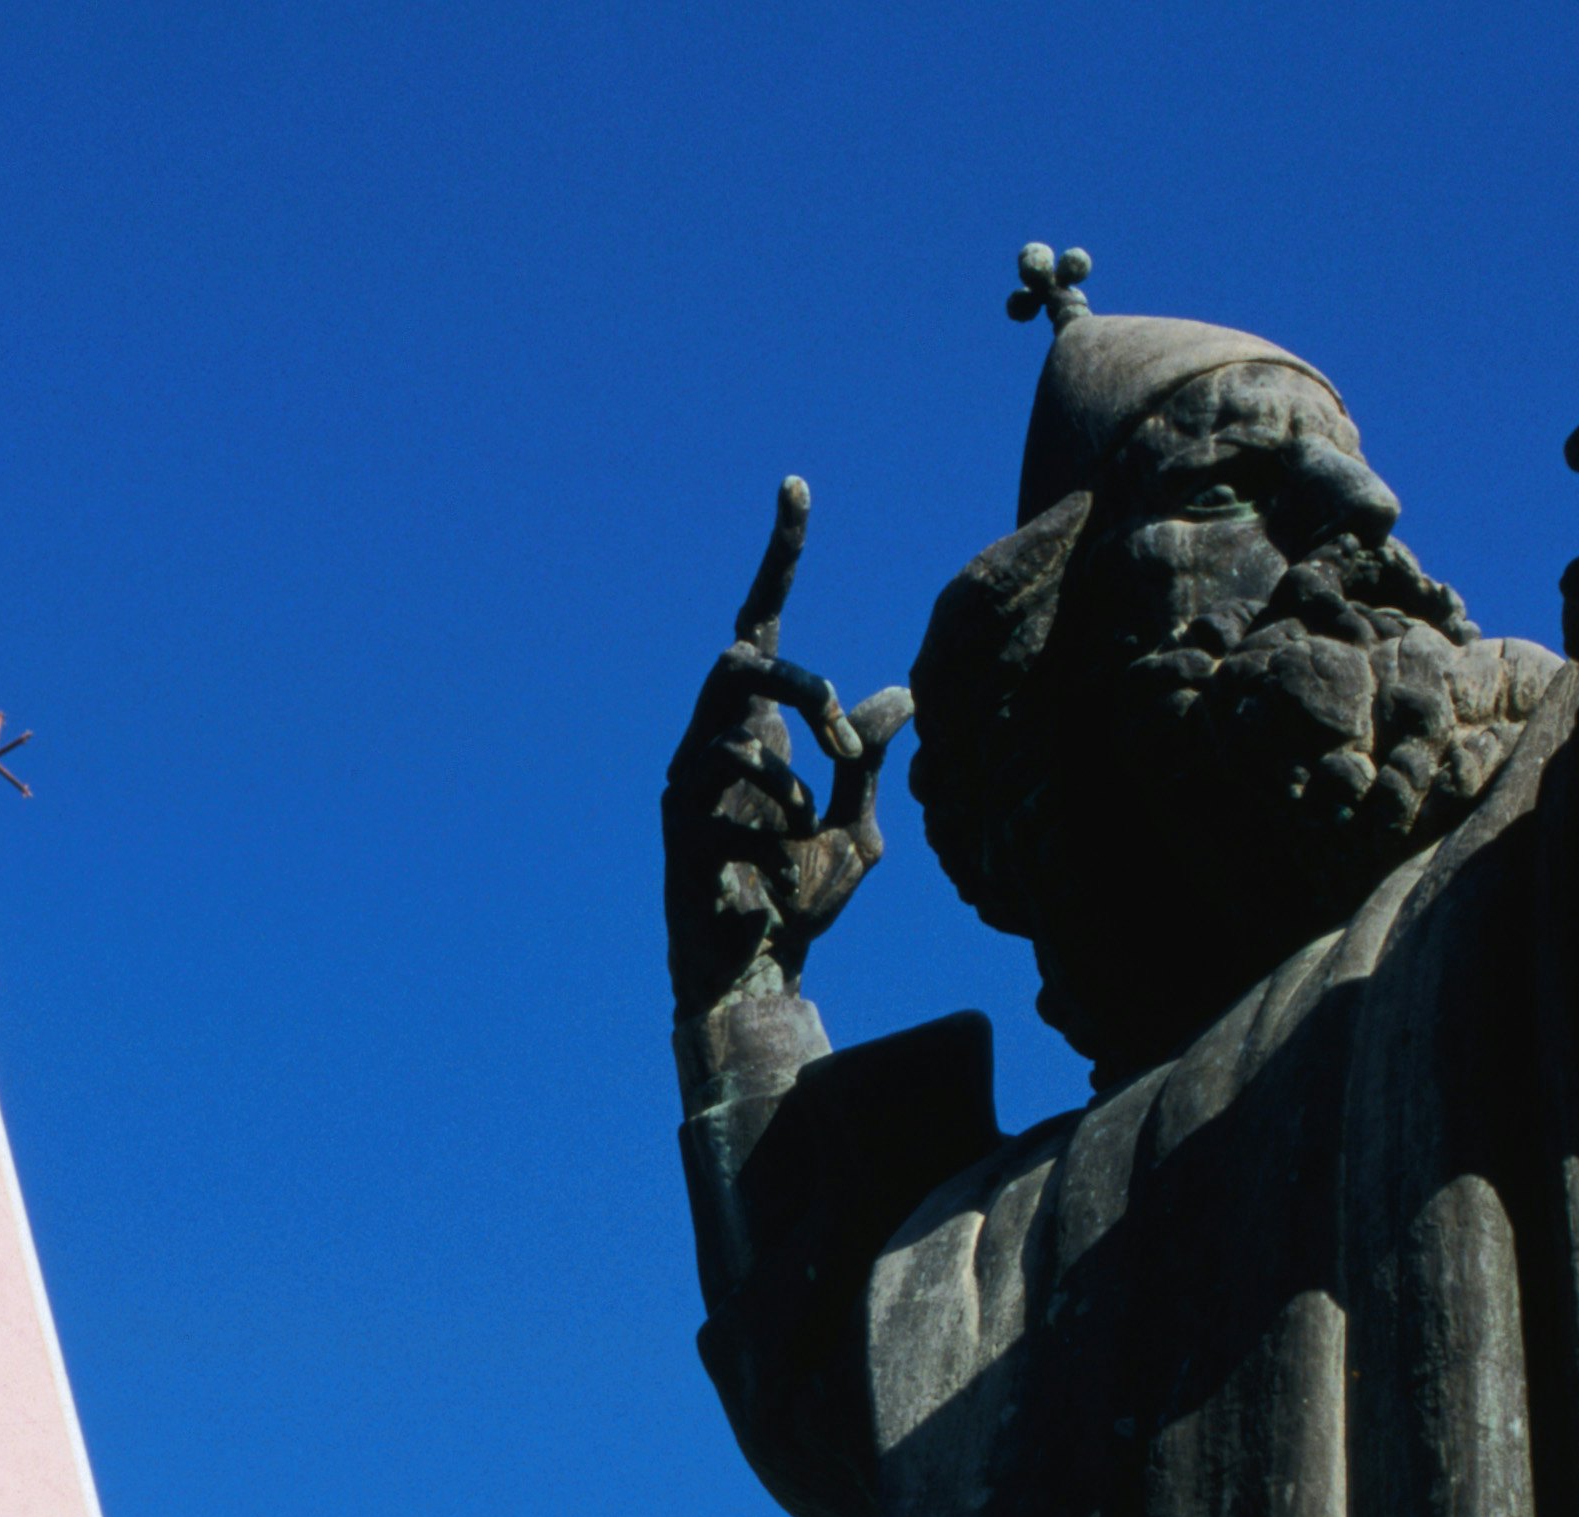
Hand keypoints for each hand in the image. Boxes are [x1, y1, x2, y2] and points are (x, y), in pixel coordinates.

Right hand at [664, 478, 912, 1017]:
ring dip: (792, 776)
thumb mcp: (857, 823)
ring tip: (810, 828)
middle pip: (741, 655)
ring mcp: (689, 775)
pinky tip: (775, 873)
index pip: (763, 620)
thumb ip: (869, 760)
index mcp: (759, 722)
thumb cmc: (801, 897)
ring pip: (736, 722)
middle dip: (801, 686)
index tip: (795, 485)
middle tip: (845, 746)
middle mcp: (715, 735)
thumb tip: (902, 689)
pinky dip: (772, 832)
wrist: (757, 970)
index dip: (779, 554)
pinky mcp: (675, 821)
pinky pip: (728, 796)